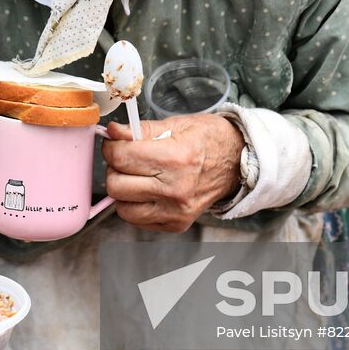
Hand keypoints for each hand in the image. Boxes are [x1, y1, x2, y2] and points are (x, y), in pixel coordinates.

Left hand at [102, 114, 244, 232]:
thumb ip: (138, 131)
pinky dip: (136, 206)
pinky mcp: (176, 225)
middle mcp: (175, 189)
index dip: (110, 148)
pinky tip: (148, 191)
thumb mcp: (176, 125)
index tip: (114, 143)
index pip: (120, 158)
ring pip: (123, 208)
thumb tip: (111, 133)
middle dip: (114, 169)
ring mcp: (176, 211)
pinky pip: (138, 220)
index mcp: (175, 158)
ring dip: (123, 191)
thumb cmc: (209, 140)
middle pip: (116, 185)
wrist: (237, 164)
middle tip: (125, 159)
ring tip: (137, 177)